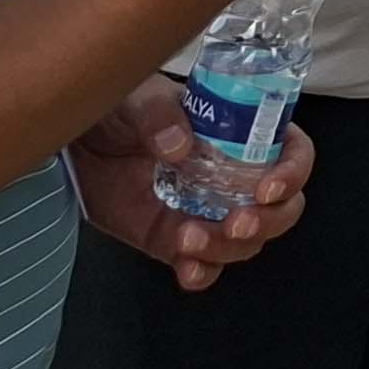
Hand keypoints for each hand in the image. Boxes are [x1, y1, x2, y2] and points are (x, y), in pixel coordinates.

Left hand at [70, 76, 311, 291]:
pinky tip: (186, 268)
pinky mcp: (173, 239)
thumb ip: (159, 114)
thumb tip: (179, 145)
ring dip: (227, 249)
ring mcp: (206, 211)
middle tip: (236, 223)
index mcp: (240, 133)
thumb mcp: (140, 94)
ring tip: (187, 238)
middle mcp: (233, 176)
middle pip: (282, 209)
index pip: (292, 153)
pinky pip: (202, 266)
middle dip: (268, 222)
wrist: (76, 141)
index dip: (292, 173)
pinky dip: (201, 273)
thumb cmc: (118, 105)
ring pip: (245, 243)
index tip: (267, 188)